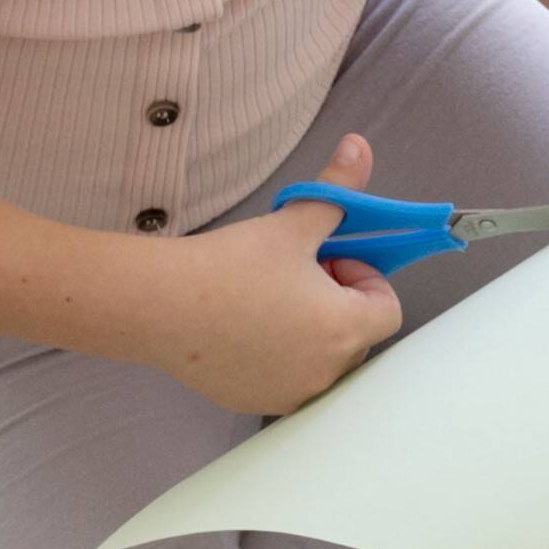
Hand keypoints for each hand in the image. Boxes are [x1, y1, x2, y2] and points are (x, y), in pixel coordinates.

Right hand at [144, 133, 404, 414]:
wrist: (160, 307)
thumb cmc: (230, 265)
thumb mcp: (291, 224)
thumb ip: (337, 190)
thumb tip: (360, 145)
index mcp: (344, 330)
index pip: (388, 309)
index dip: (364, 278)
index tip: (325, 259)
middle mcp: (326, 372)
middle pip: (357, 335)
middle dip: (337, 303)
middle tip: (294, 276)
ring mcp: (291, 394)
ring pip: (322, 359)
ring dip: (311, 332)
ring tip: (266, 301)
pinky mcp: (257, 403)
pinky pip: (287, 379)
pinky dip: (279, 356)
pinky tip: (242, 329)